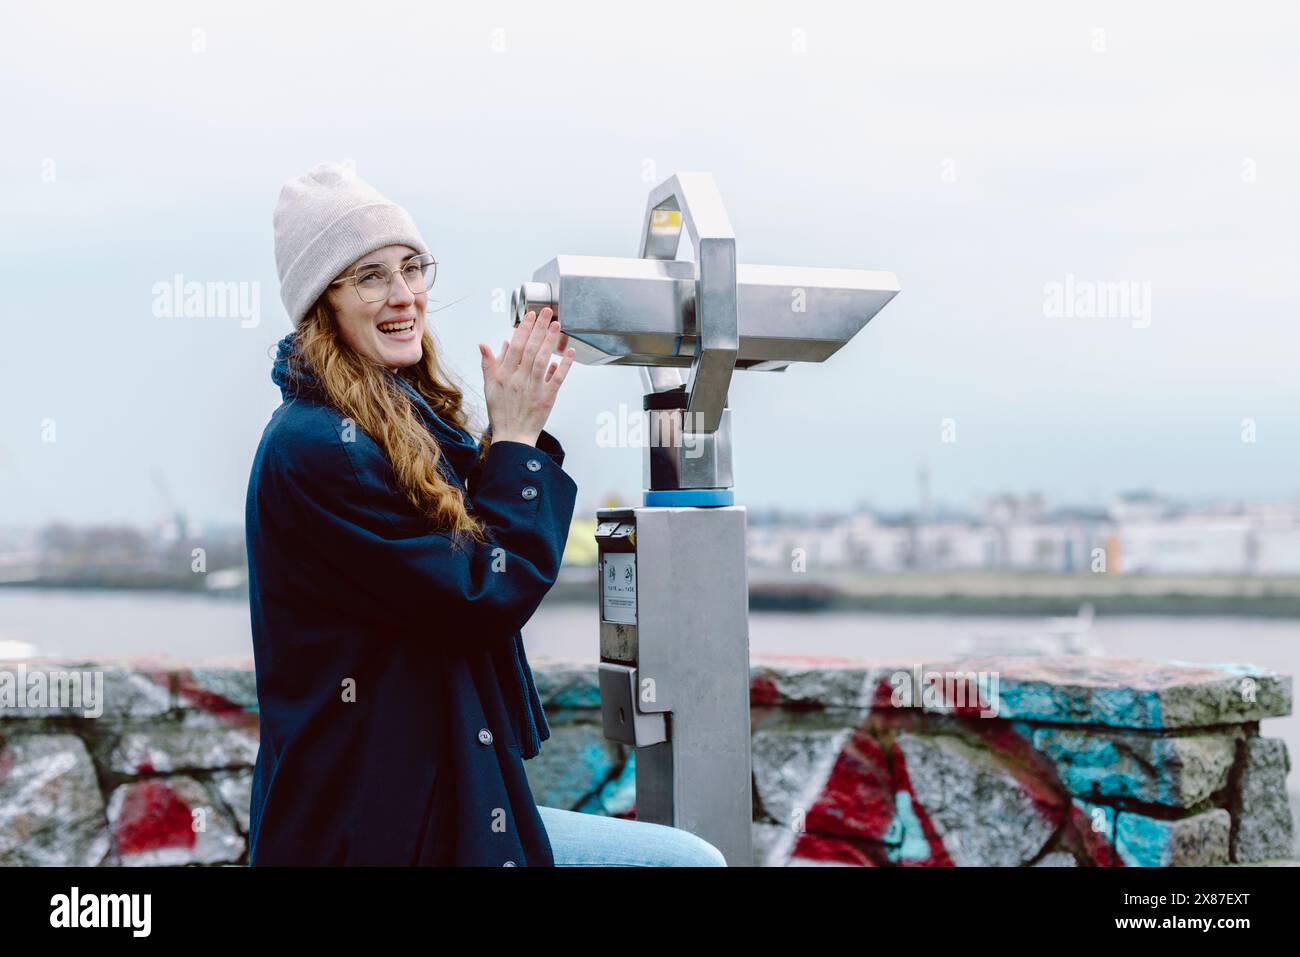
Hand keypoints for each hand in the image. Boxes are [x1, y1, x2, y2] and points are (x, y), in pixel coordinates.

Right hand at [478, 306, 574, 445]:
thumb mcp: (489, 387)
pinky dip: (565, 365)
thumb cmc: (501, 412)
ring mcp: (533, 388)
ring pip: (543, 360)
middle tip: (546, 312)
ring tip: (557, 325)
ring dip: (550, 341)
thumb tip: (487, 344)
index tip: (530, 315)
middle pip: (531, 349)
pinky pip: (557, 379)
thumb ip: (489, 364)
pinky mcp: (547, 398)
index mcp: (504, 375)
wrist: (512, 436)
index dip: (523, 329)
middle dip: (539, 328)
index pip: (515, 346)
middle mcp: (519, 379)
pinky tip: (570, 352)